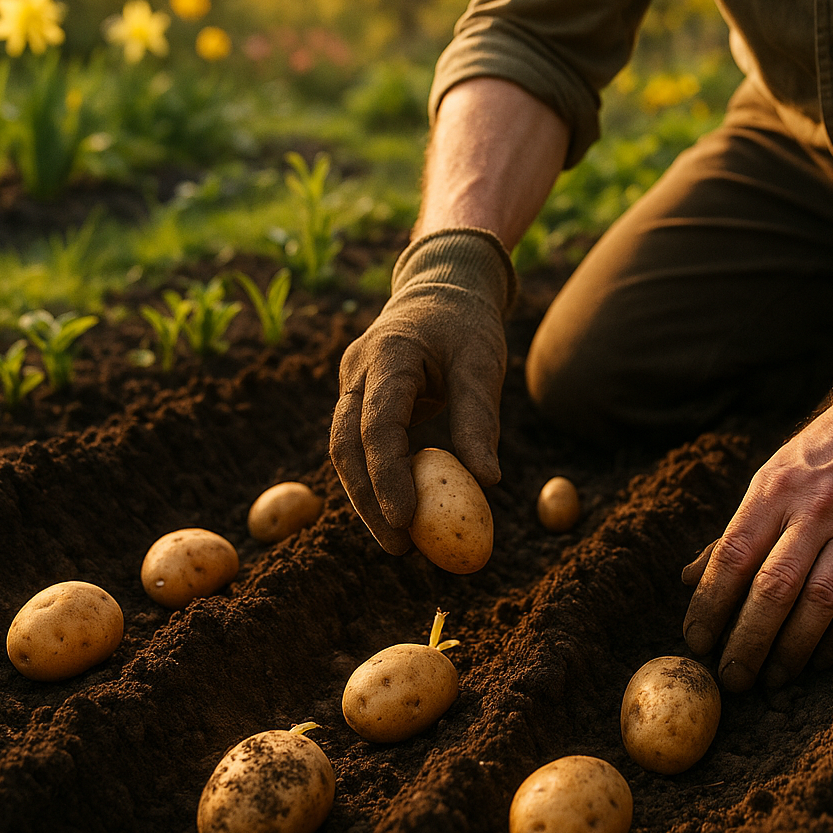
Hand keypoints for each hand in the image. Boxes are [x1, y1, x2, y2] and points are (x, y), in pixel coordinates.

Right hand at [330, 228, 513, 553]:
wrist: (441, 287)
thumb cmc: (467, 325)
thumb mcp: (483, 363)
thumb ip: (479, 419)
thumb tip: (487, 483)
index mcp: (389, 353)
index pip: (377, 423)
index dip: (386, 475)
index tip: (404, 520)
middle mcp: (358, 370)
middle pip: (347, 445)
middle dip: (368, 500)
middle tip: (398, 546)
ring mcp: (351, 384)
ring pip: (344, 451)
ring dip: (366, 498)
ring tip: (397, 542)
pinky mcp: (356, 399)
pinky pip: (357, 446)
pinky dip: (373, 480)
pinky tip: (395, 512)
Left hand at [681, 396, 832, 689]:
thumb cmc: (815, 459)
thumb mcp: (766, 481)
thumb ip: (734, 533)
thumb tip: (688, 579)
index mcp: (772, 492)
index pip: (732, 557)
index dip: (709, 604)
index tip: (695, 641)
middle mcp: (813, 510)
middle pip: (774, 588)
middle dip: (747, 640)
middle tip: (731, 678)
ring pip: (819, 602)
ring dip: (792, 650)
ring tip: (772, 679)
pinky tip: (818, 661)